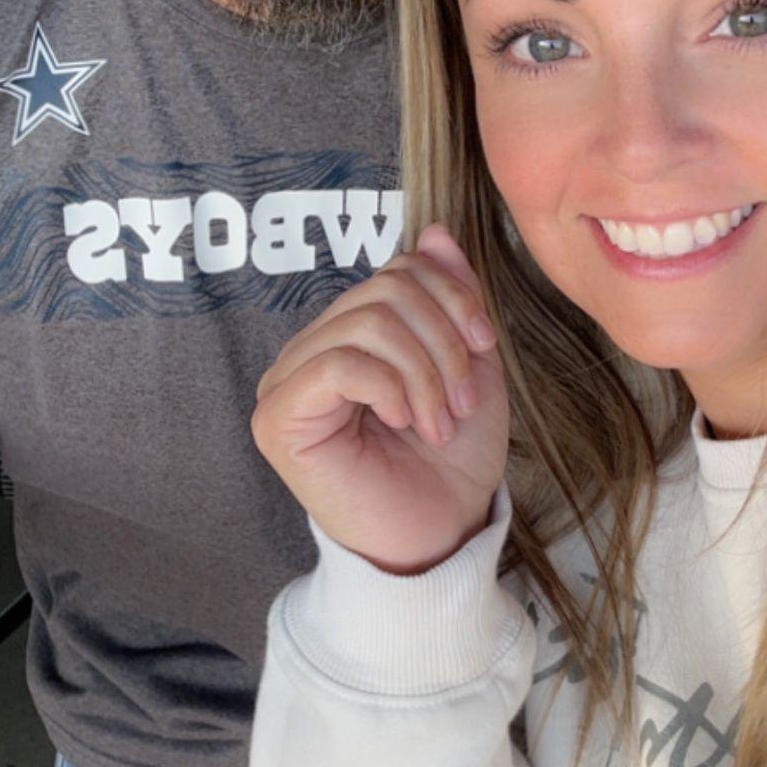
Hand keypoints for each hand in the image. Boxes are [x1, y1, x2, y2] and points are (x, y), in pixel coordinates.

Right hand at [253, 224, 507, 573]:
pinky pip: (338, 363)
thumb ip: (450, 297)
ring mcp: (288, 381)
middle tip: (462, 401)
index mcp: (352, 333)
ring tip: (440, 423)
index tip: (486, 347)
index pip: (399, 270)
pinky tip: (404, 422)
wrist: (441, 536)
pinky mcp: (279, 418)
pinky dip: (389, 387)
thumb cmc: (451, 462)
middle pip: (386, 290)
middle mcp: (312, 349)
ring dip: (425, 373)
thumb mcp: (468, 364)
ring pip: (367, 322)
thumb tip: (434, 231)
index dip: (453, 296)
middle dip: (443, 340)